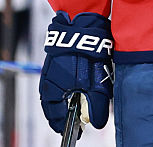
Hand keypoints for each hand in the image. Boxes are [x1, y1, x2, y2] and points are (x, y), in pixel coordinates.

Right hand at [39, 11, 112, 132]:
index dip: (66, 126)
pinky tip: (86, 84)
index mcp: (51, 92)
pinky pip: (67, 80)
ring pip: (64, 92)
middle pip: (58, 105)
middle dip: (70, 113)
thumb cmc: (85, 55)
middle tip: (83, 119)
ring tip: (87, 102)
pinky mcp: (62, 62)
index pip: (55, 117)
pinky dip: (76, 86)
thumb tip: (97, 123)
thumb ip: (96, 104)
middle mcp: (49, 83)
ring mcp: (54, 72)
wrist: (83, 26)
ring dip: (74, 98)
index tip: (77, 132)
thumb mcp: (94, 83)